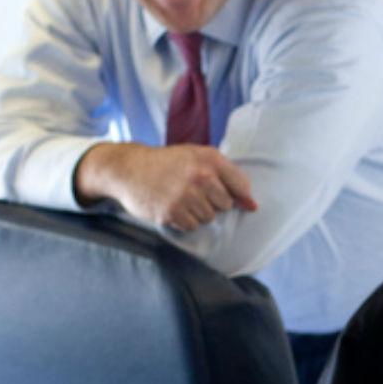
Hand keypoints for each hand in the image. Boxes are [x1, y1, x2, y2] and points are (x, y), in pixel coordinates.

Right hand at [74, 140, 256, 231]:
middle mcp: (200, 176)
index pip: (241, 186)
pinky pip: (191, 226)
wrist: (129, 169)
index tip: (237, 200)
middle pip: (225, 205)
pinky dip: (183, 220)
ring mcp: (185, 195)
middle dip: (213, 203)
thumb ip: (228, 177)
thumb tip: (253, 206)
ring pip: (208, 218)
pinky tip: (172, 206)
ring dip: (197, 213)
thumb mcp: (197, 157)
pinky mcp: (171, 212)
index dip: (241, 196)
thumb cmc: (169, 164)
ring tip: (180, 198)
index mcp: (209, 159)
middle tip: (194, 192)